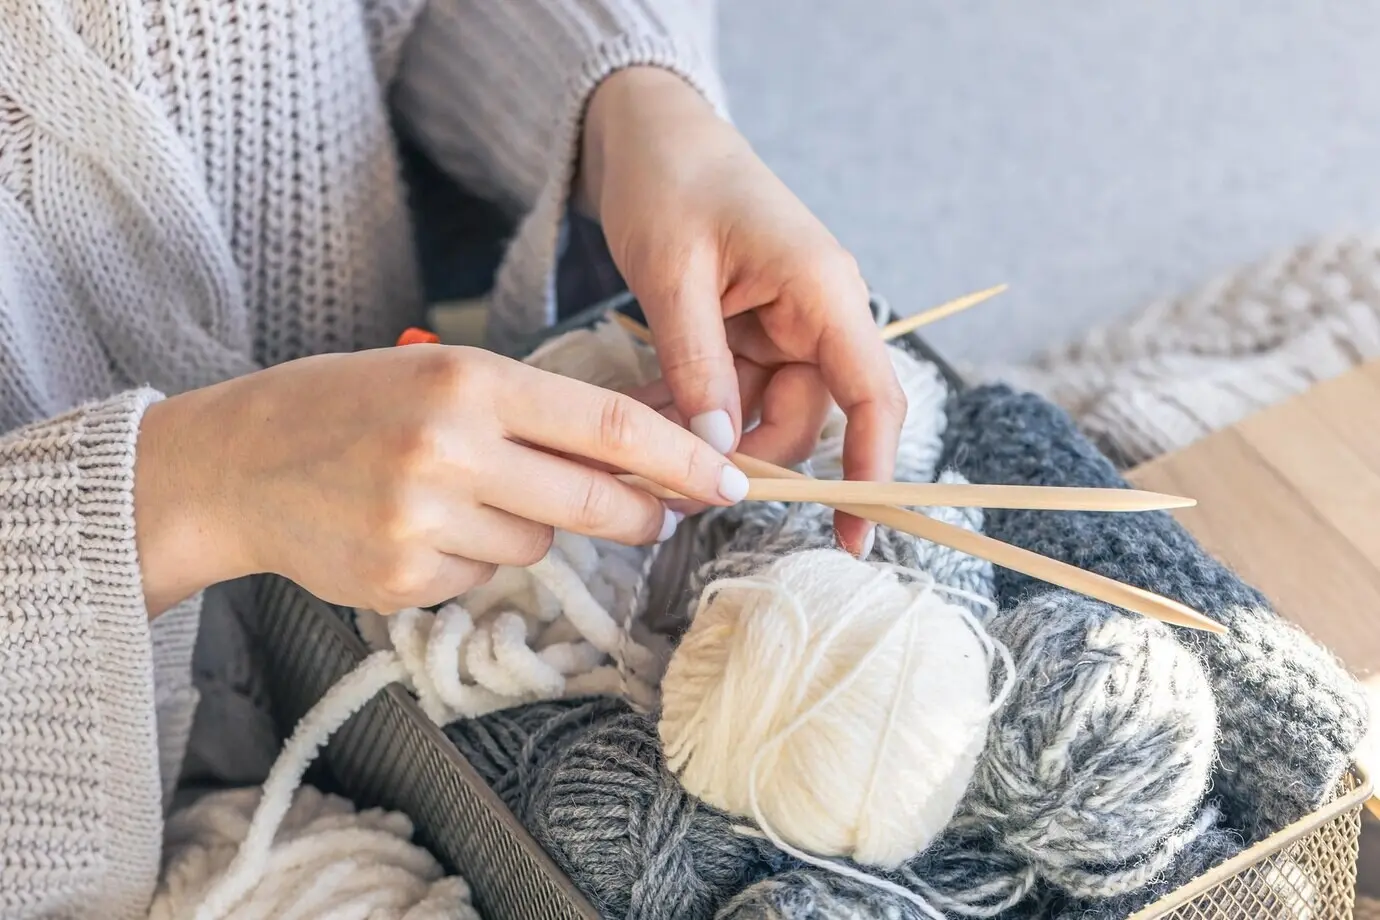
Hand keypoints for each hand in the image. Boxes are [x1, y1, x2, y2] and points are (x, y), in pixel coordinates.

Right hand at [133, 346, 746, 615]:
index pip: (607, 424)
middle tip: (660, 516)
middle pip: (593, 499)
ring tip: (462, 497)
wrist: (235, 462)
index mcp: (468, 381)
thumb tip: (641, 449)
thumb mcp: (440, 376)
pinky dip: (472, 560)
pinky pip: (481, 579)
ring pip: (537, 545)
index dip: (681, 456)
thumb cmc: (348, 405)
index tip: (729, 478)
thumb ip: (536, 412)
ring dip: (529, 529)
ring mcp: (422, 521)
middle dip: (642, 513)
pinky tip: (420, 529)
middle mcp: (449, 449)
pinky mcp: (400, 579)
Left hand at [579, 67, 905, 554]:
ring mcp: (782, 326)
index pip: (871, 396)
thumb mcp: (673, 274)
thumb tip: (715, 451)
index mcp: (822, 292)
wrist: (649, 133)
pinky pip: (727, 392)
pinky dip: (688, 411)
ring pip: (757, 414)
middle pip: (802, 419)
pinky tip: (640, 418)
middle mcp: (815, 315)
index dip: (871, 469)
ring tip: (636, 449)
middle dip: (743, 459)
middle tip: (669, 487)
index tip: (856, 535)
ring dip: (704, 438)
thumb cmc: (670, 180)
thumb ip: (697, 363)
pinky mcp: (748, 332)